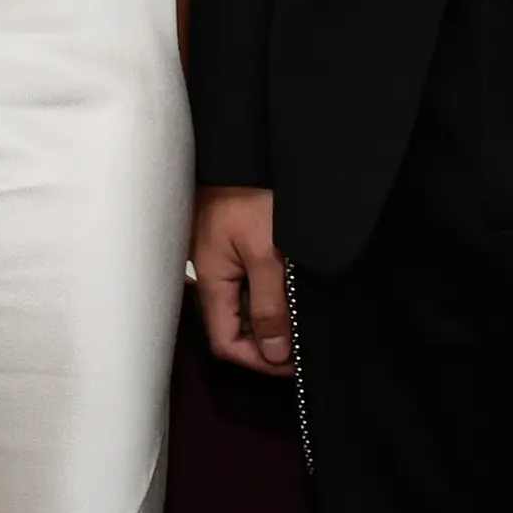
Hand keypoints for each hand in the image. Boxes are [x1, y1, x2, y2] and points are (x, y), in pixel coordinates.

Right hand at [191, 185, 290, 374]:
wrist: (243, 149)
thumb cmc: (252, 194)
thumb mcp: (267, 254)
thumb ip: (269, 307)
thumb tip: (273, 353)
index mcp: (211, 278)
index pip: (225, 342)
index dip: (258, 361)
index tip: (293, 363)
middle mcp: (209, 272)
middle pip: (232, 326)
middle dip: (267, 341)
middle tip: (303, 343)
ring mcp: (218, 256)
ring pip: (241, 304)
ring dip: (270, 316)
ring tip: (300, 315)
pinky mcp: (230, 242)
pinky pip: (245, 281)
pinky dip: (267, 292)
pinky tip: (288, 287)